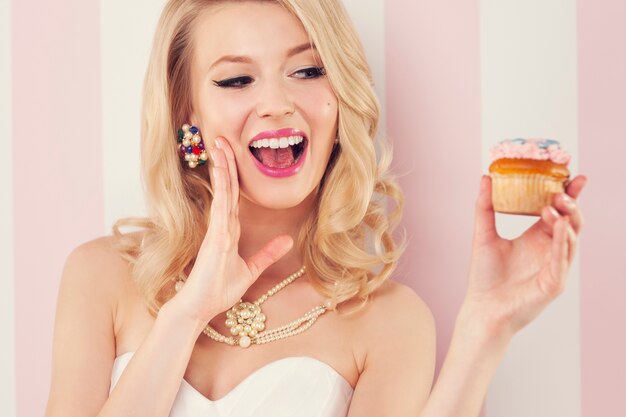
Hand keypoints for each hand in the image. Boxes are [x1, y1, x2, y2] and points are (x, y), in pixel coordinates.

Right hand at [169, 137, 293, 323]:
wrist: (199, 308)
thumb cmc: (218, 289)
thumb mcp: (251, 269)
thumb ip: (268, 254)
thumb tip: (288, 240)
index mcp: (228, 229)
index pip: (232, 195)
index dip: (232, 173)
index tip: (230, 153)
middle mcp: (222, 225)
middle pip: (226, 187)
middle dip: (225, 162)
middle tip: (222, 138)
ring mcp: (217, 230)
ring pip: (222, 192)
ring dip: (222, 168)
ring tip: (219, 145)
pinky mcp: (215, 238)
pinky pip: (221, 208)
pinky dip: (222, 188)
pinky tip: (221, 172)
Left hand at [461, 174, 587, 338]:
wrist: (481, 308)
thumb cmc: (484, 276)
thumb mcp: (483, 234)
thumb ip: (485, 206)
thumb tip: (485, 177)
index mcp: (537, 238)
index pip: (557, 211)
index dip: (567, 194)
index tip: (571, 175)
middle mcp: (550, 250)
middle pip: (571, 222)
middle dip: (571, 203)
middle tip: (563, 188)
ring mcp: (555, 266)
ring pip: (572, 238)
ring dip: (567, 218)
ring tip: (555, 203)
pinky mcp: (554, 282)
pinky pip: (562, 258)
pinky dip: (563, 240)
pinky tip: (560, 224)